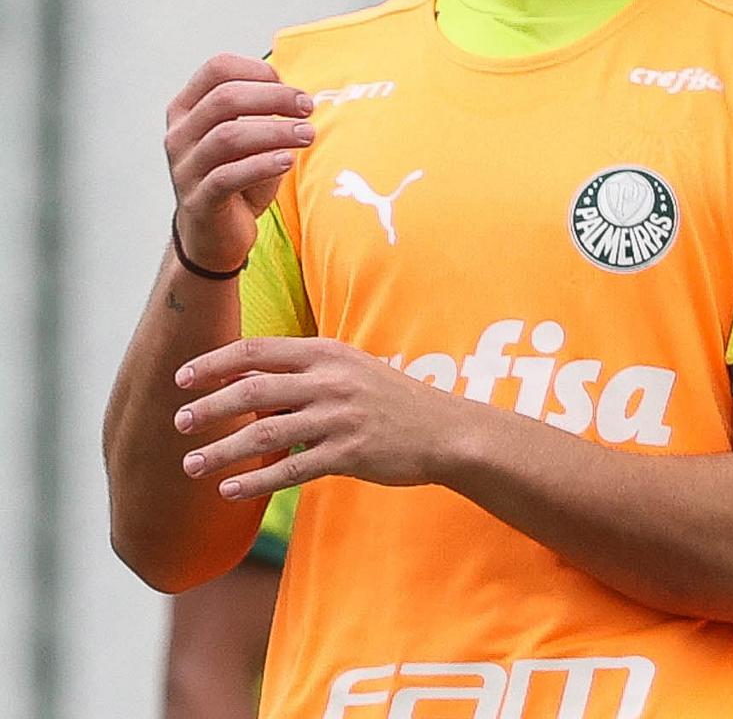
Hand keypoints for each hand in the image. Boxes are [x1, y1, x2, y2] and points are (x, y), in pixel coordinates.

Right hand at [165, 54, 314, 273]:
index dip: (258, 70)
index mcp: (187, 108)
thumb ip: (261, 111)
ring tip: (307, 134)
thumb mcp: (248, 136)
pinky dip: (262, 165)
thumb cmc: (236, 175)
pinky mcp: (199, 200)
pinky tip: (287, 161)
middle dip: (274, 97)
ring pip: (228, 136)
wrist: (214, 234)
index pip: (218, 68)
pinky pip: (228, 177)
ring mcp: (185, 167)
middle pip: (225, 98)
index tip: (291, 86)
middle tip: (307, 107)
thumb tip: (298, 94)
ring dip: (275, 131)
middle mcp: (180, 134)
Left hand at [173, 337, 454, 498]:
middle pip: (253, 389)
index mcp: (327, 352)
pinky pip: (293, 470)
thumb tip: (246, 385)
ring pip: (266, 432)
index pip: (258, 350)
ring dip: (222, 450)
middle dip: (210, 407)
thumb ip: (303, 374)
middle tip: (179, 423)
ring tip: (191, 464)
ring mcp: (340, 417)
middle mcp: (330, 380)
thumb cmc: (390, 400)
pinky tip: (229, 491)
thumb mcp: (349, 370)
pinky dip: (256, 481)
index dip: (215, 363)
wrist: (444, 429)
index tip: (182, 378)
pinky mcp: (351, 453)